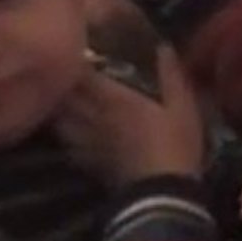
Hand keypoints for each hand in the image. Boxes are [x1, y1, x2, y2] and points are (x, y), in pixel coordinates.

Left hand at [57, 47, 204, 185]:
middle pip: (65, 92)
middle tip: (69, 69)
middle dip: (64, 79)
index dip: (79, 58)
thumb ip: (170, 73)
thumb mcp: (183, 104)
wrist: (161, 195)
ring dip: (59, 105)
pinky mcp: (84, 162)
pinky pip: (65, 142)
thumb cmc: (174, 143)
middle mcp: (91, 115)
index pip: (83, 71)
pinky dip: (63, 132)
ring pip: (59, 117)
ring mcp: (84, 141)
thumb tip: (162, 45)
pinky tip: (70, 129)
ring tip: (64, 97)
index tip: (82, 47)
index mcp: (113, 97)